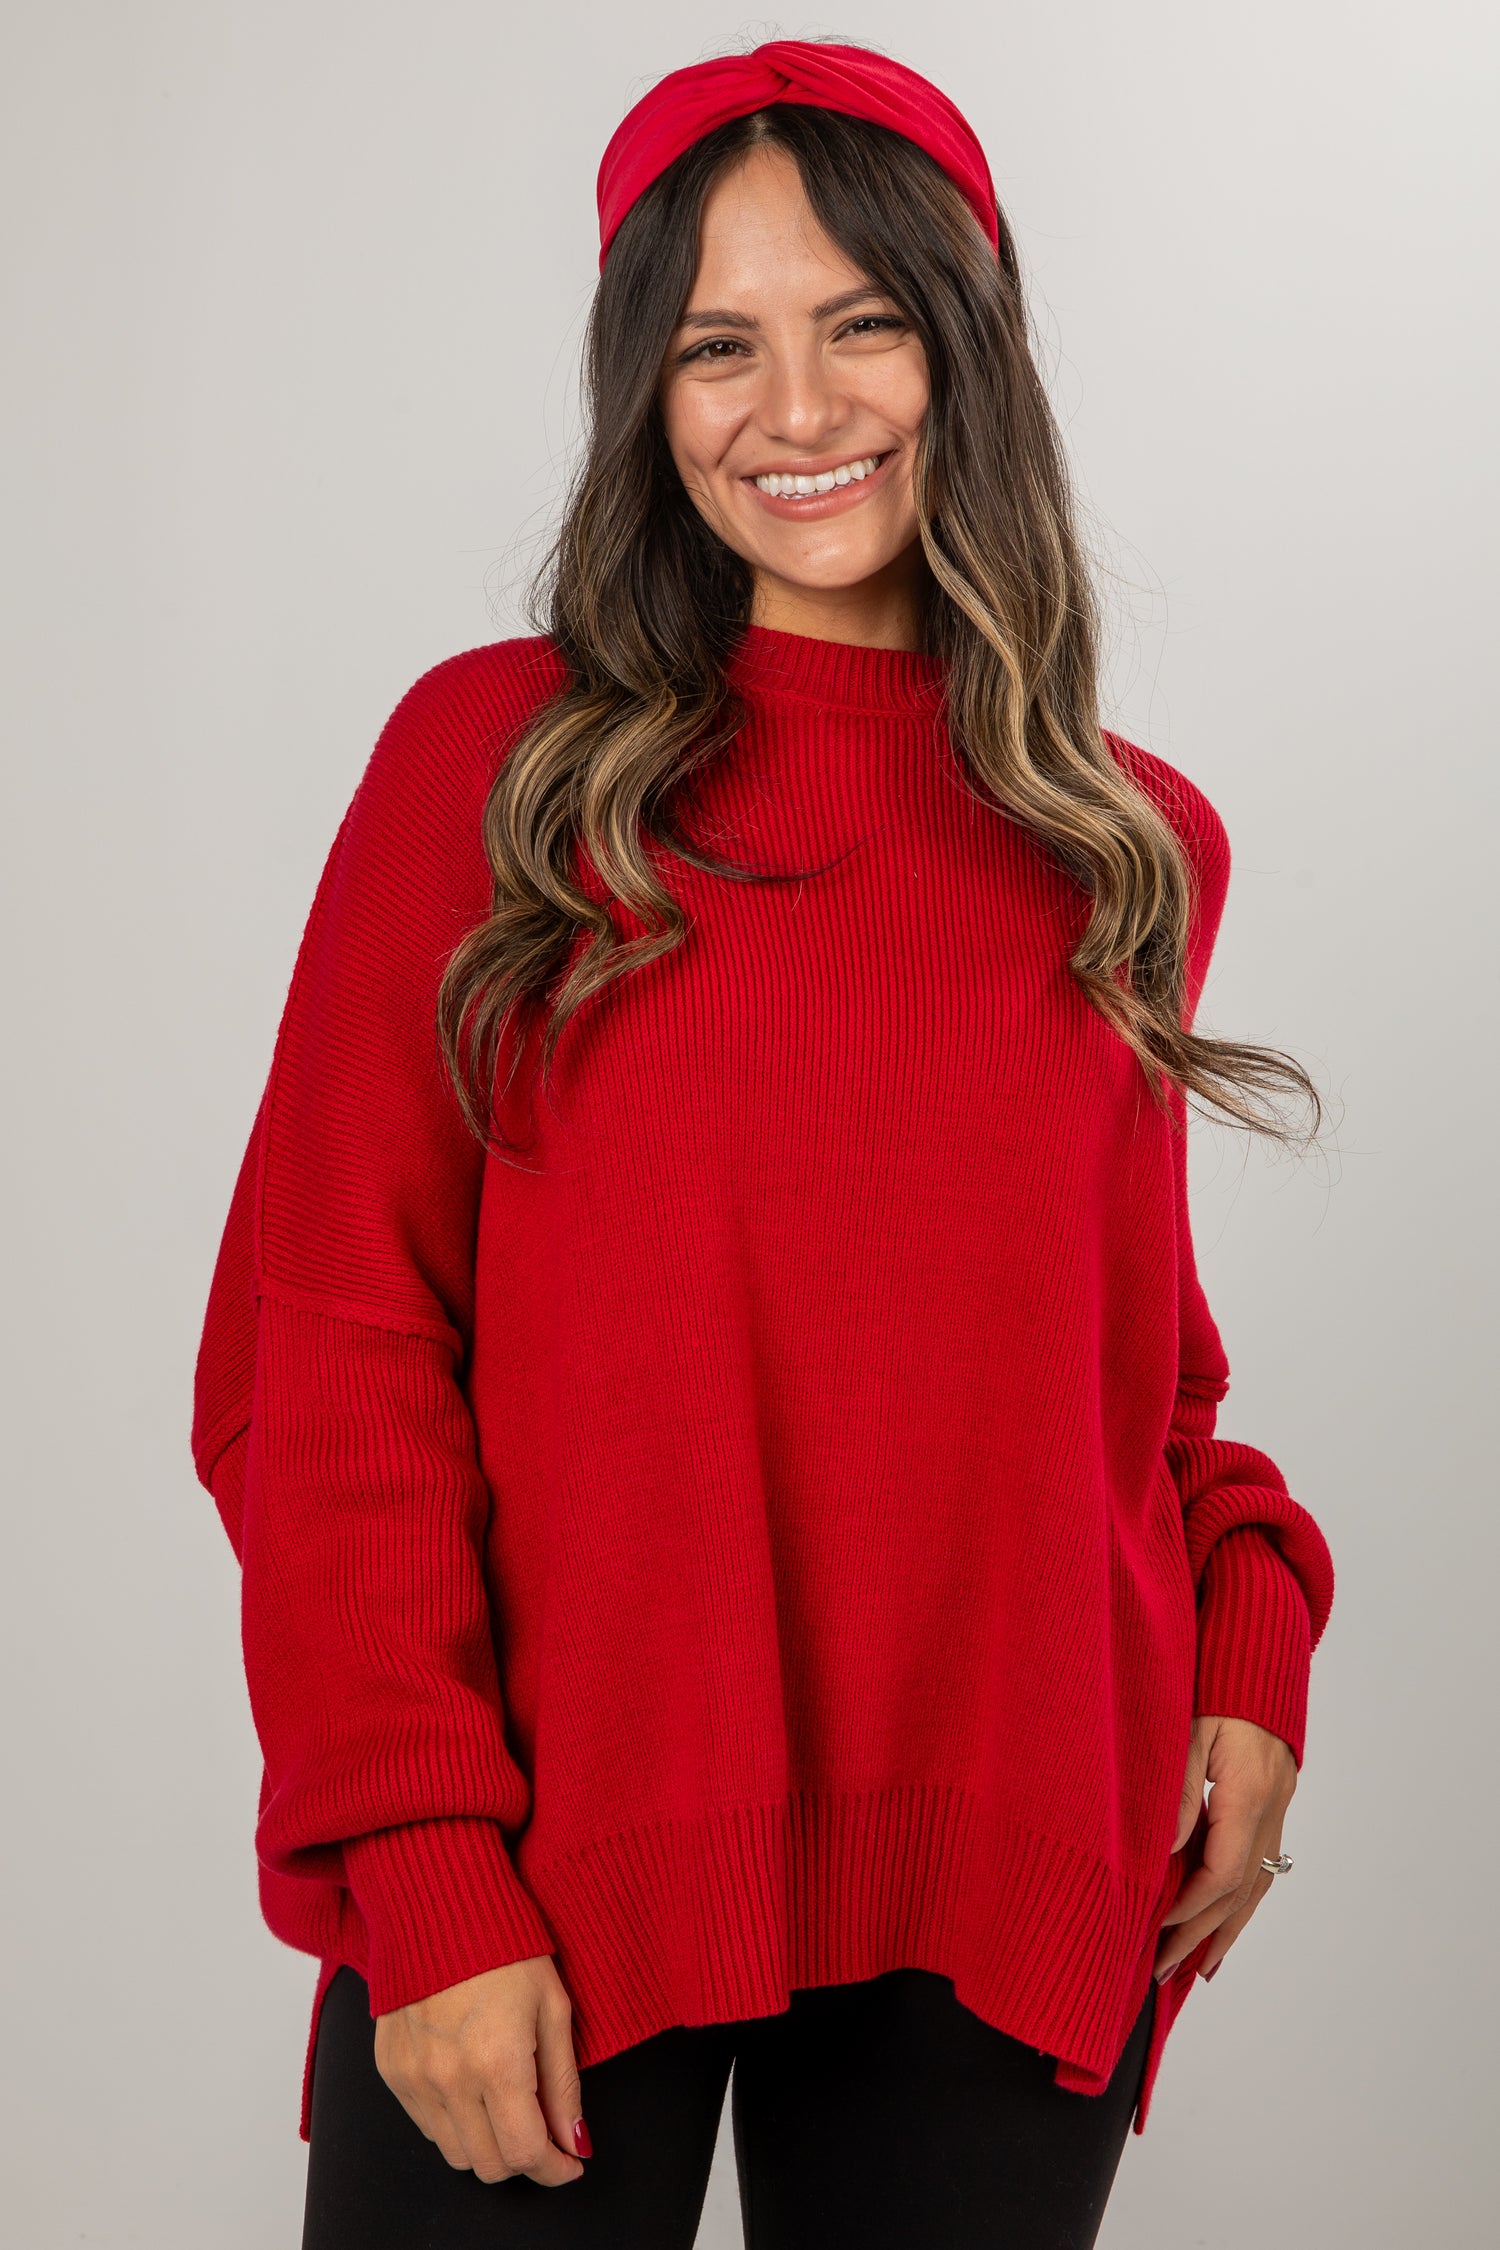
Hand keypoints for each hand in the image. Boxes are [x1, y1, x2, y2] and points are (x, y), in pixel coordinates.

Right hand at [374, 1955, 589, 2184]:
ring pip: (454, 2154)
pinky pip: (425, 2126)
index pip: (525, 2153)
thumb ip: (563, 2083)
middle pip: (489, 2165)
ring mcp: (414, 2079)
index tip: (570, 2162)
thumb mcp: (553, 2007)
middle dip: (524, 2158)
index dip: (555, 2168)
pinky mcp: (391, 2071)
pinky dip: (453, 2123)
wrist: (439, 1905)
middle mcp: (449, 2081)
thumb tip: (576, 2141)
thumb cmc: (505, 1948)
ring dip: (487, 2144)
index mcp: (497, 2064)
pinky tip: (472, 2087)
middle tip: (542, 2129)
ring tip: (507, 2104)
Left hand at [1153, 1713, 1296, 1982]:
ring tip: (1198, 1969)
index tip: (1155, 1928)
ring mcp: (1279, 1810)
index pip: (1222, 1870)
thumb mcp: (1191, 1730)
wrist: (1260, 1659)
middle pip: (1239, 1890)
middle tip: (1163, 1971)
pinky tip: (1225, 1924)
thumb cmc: (1220, 1686)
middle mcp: (1271, 1810)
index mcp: (1249, 1794)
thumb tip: (1166, 1851)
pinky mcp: (1276, 1805)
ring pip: (1256, 1885)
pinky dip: (1242, 1902)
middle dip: (1201, 1934)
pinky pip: (1261, 1866)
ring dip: (1226, 1930)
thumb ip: (1180, 1790)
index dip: (1189, 1906)